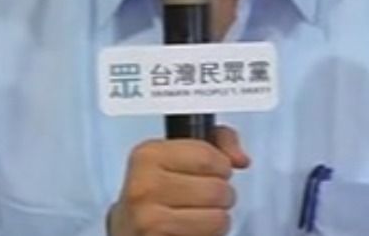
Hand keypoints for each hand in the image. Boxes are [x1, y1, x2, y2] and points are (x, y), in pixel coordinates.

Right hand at [107, 126, 249, 235]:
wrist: (128, 227)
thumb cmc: (157, 190)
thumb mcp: (178, 154)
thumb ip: (216, 142)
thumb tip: (240, 158)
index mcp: (148, 155)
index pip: (208, 157)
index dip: (222, 166)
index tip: (213, 172)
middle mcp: (144, 186)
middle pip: (217, 189)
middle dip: (222, 196)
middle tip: (206, 198)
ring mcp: (149, 220)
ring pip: (219, 219)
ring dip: (217, 220)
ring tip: (199, 215)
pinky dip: (208, 235)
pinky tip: (191, 230)